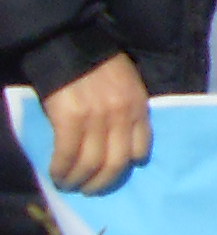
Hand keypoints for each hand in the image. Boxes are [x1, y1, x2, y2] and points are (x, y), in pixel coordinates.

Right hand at [39, 54, 149, 193]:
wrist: (72, 45)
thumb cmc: (100, 66)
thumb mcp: (128, 86)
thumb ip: (128, 112)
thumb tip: (120, 144)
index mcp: (139, 107)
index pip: (141, 148)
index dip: (126, 167)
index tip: (113, 174)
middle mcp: (121, 115)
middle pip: (115, 163)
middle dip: (101, 183)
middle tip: (89, 189)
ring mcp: (96, 118)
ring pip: (90, 163)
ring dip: (78, 180)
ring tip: (69, 184)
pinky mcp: (69, 118)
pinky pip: (67, 154)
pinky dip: (61, 169)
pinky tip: (56, 174)